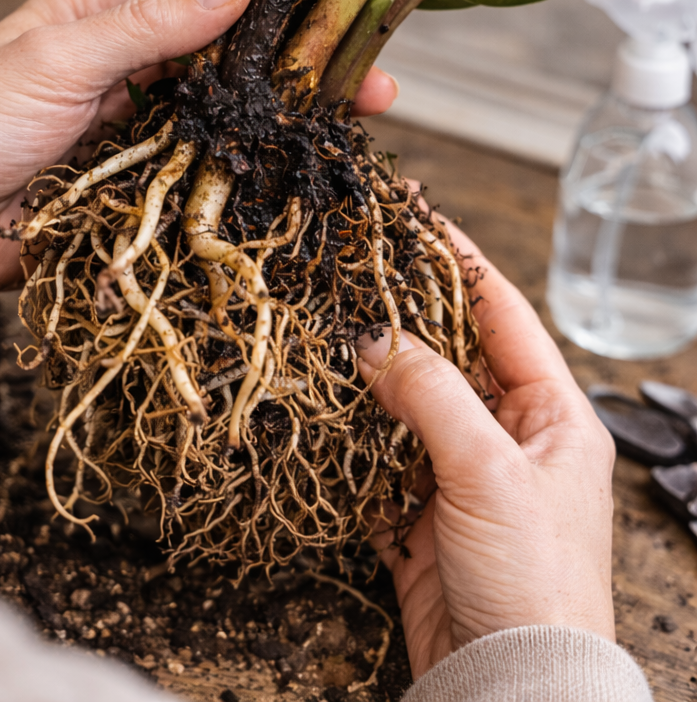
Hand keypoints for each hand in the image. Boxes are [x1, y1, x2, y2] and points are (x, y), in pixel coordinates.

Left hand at [0, 0, 398, 352]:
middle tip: (367, 65)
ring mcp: (141, 125)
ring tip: (355, 113)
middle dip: (292, 54)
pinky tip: (299, 164)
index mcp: (102, 11)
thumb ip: (147, 22)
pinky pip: (205, 167)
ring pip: (226, 110)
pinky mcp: (143, 183)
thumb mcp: (57, 59)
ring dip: (282, 111)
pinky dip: (249, 164)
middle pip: (226, 48)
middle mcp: (130, 62)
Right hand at [356, 224, 615, 678]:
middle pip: (449, 354)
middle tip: (355, 270)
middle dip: (403, 315)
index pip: (502, 315)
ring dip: (369, 376)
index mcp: (552, 417)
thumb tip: (374, 338)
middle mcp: (508, 439)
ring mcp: (461, 476)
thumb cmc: (533, 582)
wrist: (509, 685)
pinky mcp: (421, 515)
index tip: (418, 218)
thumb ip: (432, 395)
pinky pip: (379, 458)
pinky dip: (350, 438)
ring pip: (407, 404)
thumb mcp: (490, 471)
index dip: (460, 262)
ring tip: (326, 329)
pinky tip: (322, 411)